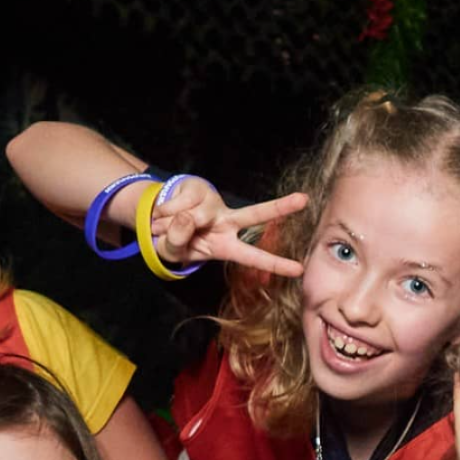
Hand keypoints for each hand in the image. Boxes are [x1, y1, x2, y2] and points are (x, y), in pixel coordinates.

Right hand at [149, 180, 307, 278]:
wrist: (154, 220)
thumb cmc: (173, 243)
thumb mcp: (173, 253)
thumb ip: (178, 242)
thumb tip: (187, 217)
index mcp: (226, 246)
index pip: (253, 256)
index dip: (275, 264)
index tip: (300, 269)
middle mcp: (226, 222)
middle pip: (255, 214)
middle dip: (279, 207)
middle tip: (304, 199)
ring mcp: (214, 204)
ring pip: (194, 216)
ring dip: (169, 225)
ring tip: (161, 227)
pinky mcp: (198, 189)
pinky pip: (177, 205)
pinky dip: (162, 213)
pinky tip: (161, 215)